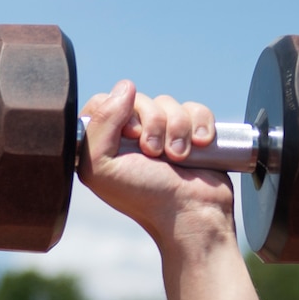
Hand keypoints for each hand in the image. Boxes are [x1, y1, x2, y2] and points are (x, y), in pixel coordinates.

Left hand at [77, 81, 232, 246]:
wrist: (191, 212)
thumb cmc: (144, 196)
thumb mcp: (101, 168)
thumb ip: (98, 125)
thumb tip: (125, 87)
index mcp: (103, 144)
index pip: (103, 101)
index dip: (117, 112)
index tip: (129, 136)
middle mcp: (130, 137)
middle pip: (137, 99)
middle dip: (151, 123)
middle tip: (154, 153)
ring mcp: (163, 134)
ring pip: (168, 102)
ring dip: (176, 129)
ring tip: (178, 157)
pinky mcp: (191, 132)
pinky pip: (195, 108)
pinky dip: (200, 124)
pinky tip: (199, 146)